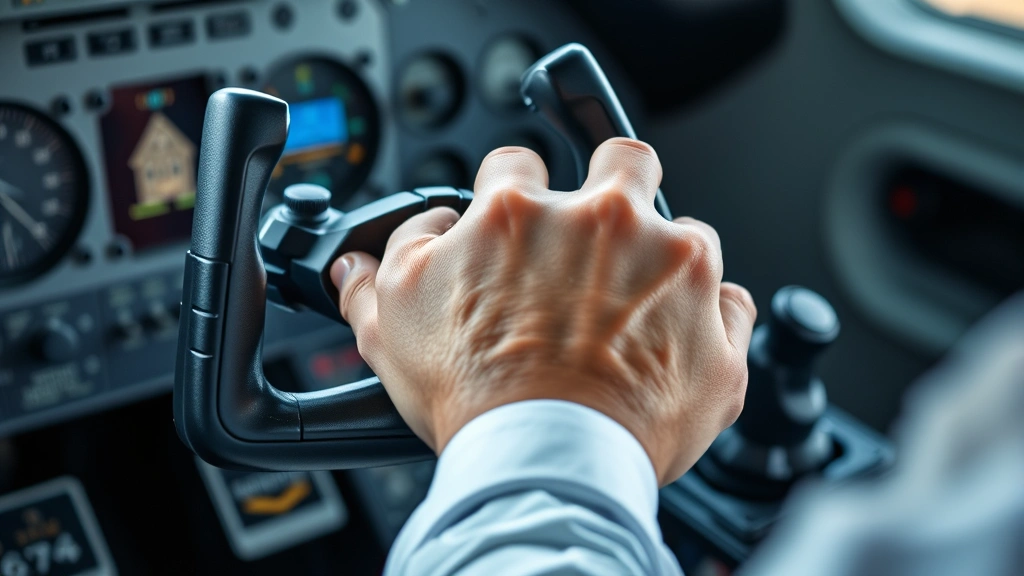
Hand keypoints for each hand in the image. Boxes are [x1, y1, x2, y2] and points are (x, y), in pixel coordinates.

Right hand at [331, 138, 756, 484]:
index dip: (512, 191)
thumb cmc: (473, 396)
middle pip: (623, 158)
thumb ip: (379, 269)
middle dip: (612, 183)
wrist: (545, 462)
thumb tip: (367, 250)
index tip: (517, 221)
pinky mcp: (718, 326)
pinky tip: (674, 347)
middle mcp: (604, 222)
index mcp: (521, 214)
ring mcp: (673, 269)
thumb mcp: (392, 324)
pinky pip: (732, 302)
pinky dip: (711, 318)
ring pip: (686, 231)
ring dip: (665, 261)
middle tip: (599, 230)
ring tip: (635, 314)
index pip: (515, 162)